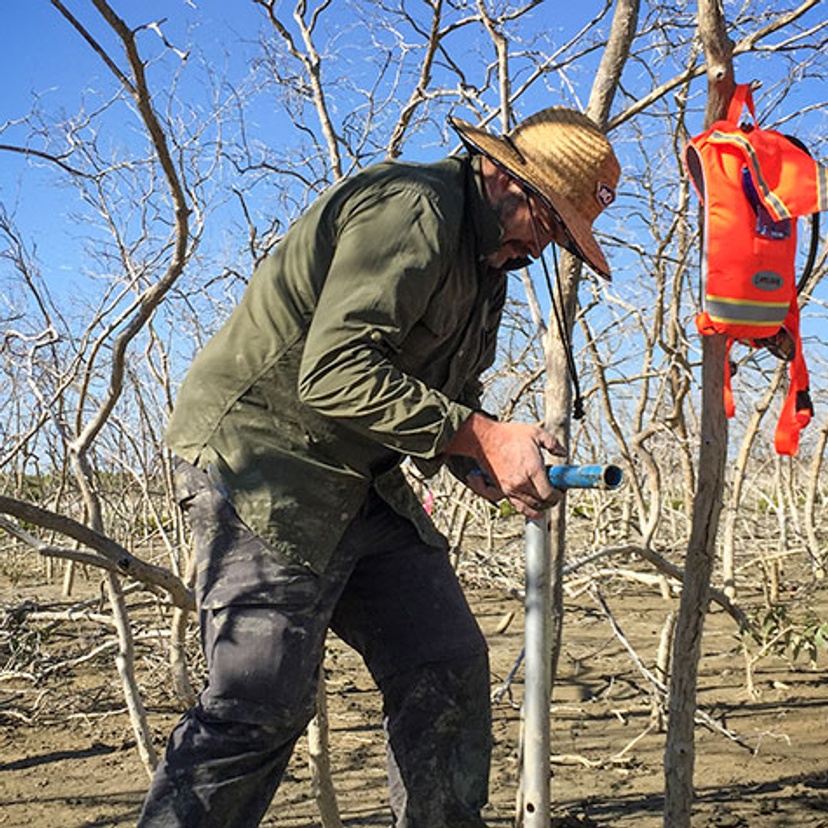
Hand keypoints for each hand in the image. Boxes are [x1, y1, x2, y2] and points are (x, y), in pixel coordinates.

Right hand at [448, 414, 566, 518]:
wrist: (484, 439)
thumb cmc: (508, 435)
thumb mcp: (536, 433)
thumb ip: (553, 443)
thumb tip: (563, 453)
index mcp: (533, 470)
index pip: (549, 494)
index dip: (558, 495)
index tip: (561, 488)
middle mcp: (521, 483)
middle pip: (541, 503)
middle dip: (552, 501)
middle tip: (555, 492)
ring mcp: (510, 489)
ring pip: (530, 508)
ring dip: (540, 507)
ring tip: (544, 498)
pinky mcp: (502, 490)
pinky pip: (518, 506)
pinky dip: (528, 509)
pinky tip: (533, 503)